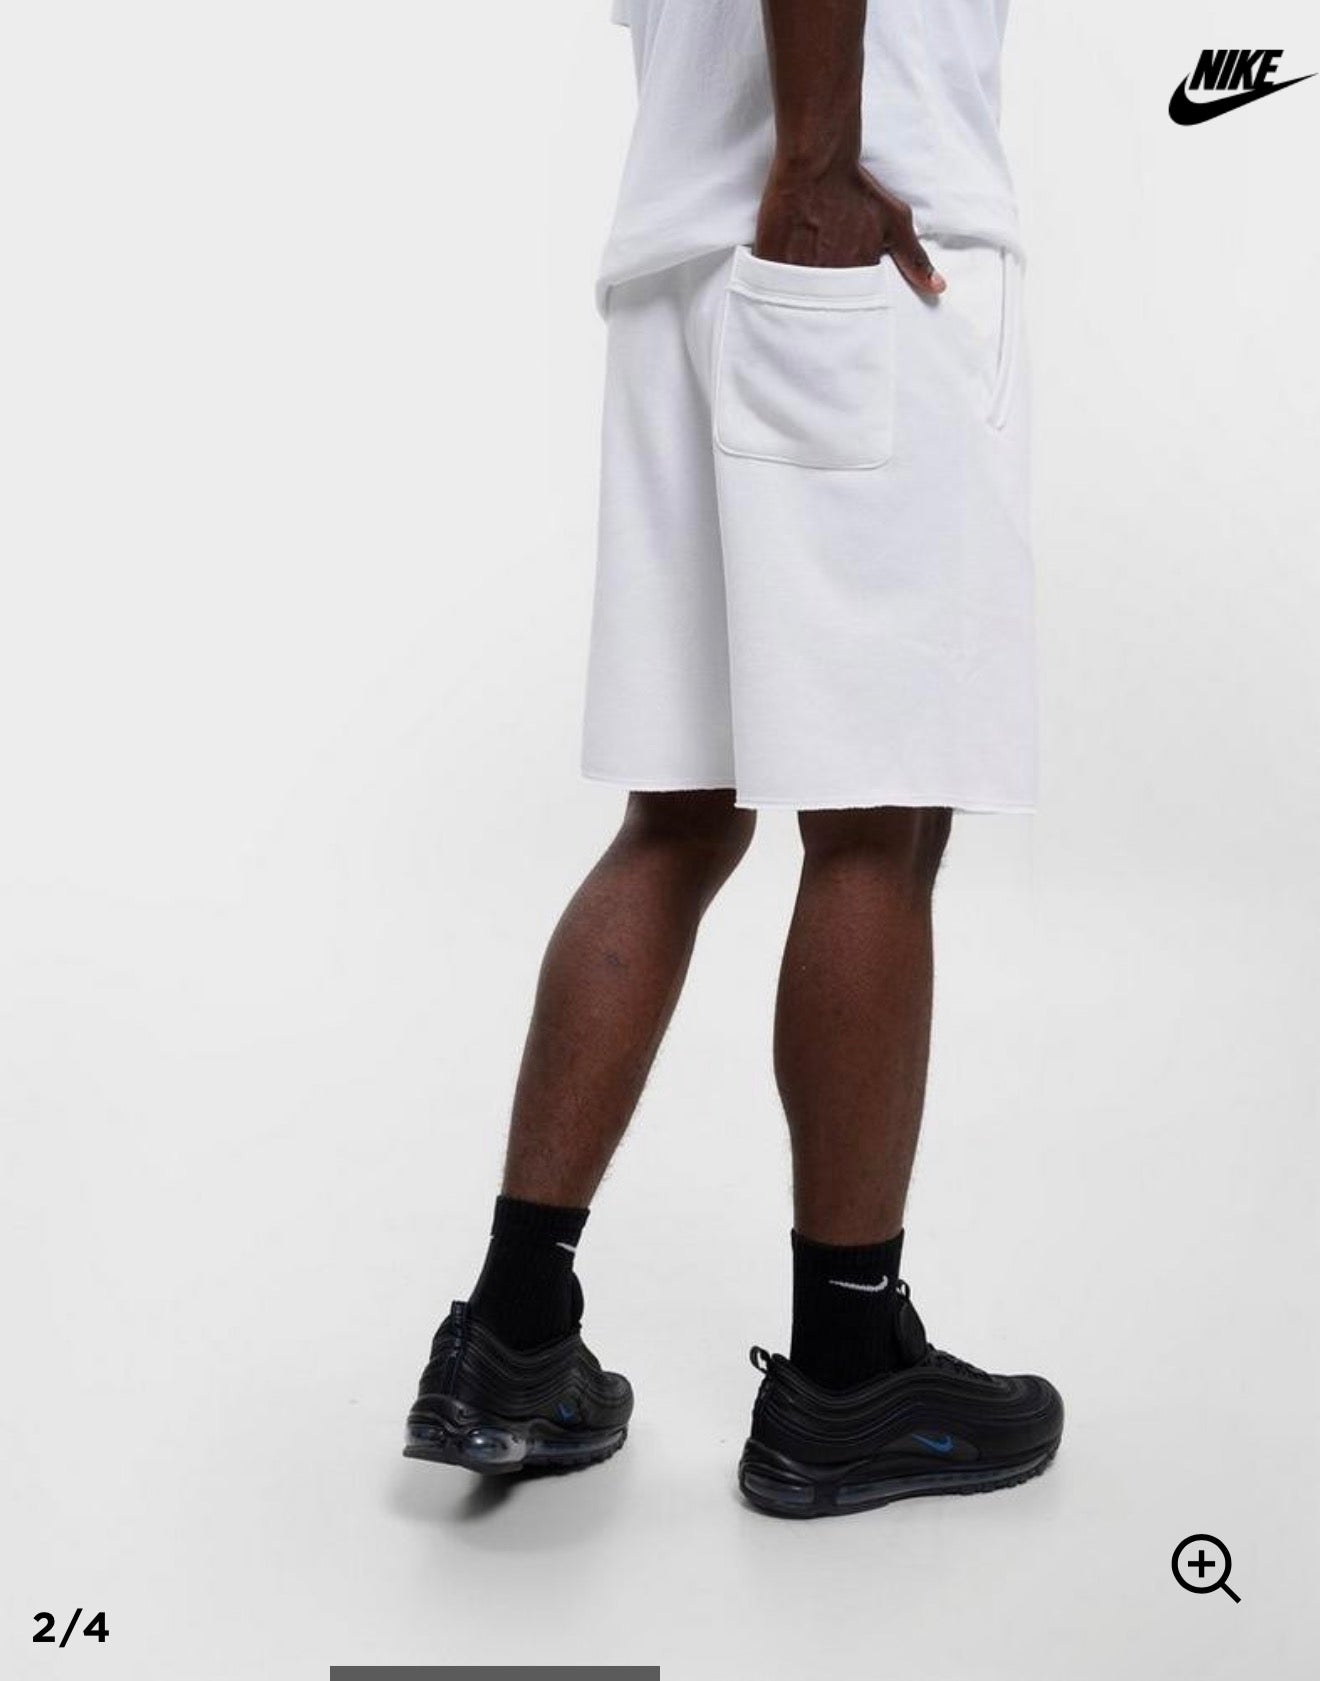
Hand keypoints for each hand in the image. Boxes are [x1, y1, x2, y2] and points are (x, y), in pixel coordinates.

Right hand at [754, 158, 945, 294]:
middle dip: (824, 308)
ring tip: (802, 290)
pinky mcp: (771, 260)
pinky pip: (772, 288)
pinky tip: (780, 284)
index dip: (849, 305)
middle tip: (822, 296)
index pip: (855, 307)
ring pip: (798, 301)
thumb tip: (938, 288)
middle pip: (825, 309)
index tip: (846, 306)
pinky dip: (776, 290)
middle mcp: (828, 275)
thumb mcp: (894, 220)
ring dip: (800, 301)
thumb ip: (915, 258)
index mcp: (858, 273)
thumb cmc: (856, 188)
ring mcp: (797, 270)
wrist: (816, 162)